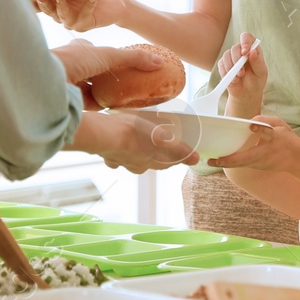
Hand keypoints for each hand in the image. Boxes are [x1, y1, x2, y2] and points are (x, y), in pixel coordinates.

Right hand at [32, 0, 127, 31]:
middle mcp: (62, 16)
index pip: (41, 6)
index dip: (32, 1)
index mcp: (57, 6)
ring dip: (61, 6)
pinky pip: (85, 15)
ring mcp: (73, 22)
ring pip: (63, 16)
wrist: (116, 1)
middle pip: (49, 11)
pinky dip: (88, 5)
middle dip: (44, 3)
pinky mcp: (86, 24)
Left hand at [51, 39, 163, 103]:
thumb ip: (132, 59)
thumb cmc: (71, 60)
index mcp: (75, 50)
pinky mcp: (66, 102)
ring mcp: (67, 84)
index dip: (107, 55)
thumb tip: (158, 61)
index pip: (93, 50)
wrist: (45, 83)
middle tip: (126, 82)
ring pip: (89, 89)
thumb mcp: (107, 55)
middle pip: (93, 72)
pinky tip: (110, 107)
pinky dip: (98, 105)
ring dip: (104, 92)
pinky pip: (86, 103)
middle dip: (107, 77)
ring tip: (122, 96)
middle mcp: (69, 66)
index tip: (123, 63)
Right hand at [68, 108, 198, 171]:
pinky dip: (120, 153)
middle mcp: (138, 166)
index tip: (179, 154)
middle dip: (158, 157)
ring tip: (141, 146)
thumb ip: (178, 149)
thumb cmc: (133, 133)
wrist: (103, 135)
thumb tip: (196, 160)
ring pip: (134, 161)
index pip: (168, 162)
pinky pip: (116, 157)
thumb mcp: (160, 137)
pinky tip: (119, 147)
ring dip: (139, 155)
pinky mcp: (109, 157)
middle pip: (152, 163)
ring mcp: (122, 162)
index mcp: (152, 161)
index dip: (175, 158)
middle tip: (162, 147)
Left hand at [206, 114, 299, 171]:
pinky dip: (232, 163)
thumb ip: (266, 120)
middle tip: (213, 160)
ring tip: (211, 161)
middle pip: (245, 158)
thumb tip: (250, 122)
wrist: (298, 160)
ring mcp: (261, 163)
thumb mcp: (281, 125)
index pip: (267, 134)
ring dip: (227, 163)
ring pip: (241, 164)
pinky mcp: (258, 167)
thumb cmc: (288, 140)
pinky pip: (243, 164)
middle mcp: (266, 153)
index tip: (252, 126)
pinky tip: (221, 160)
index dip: (260, 129)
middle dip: (228, 160)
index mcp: (275, 139)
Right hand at [217, 32, 266, 117]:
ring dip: (231, 68)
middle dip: (237, 60)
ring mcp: (231, 57)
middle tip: (242, 73)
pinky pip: (221, 64)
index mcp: (252, 49)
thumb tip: (252, 51)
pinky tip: (233, 80)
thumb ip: (257, 62)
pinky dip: (226, 73)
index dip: (245, 42)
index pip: (246, 37)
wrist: (247, 93)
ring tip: (238, 78)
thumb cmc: (256, 81)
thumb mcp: (261, 73)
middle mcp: (241, 51)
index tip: (245, 53)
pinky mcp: (224, 64)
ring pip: (226, 55)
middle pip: (235, 47)